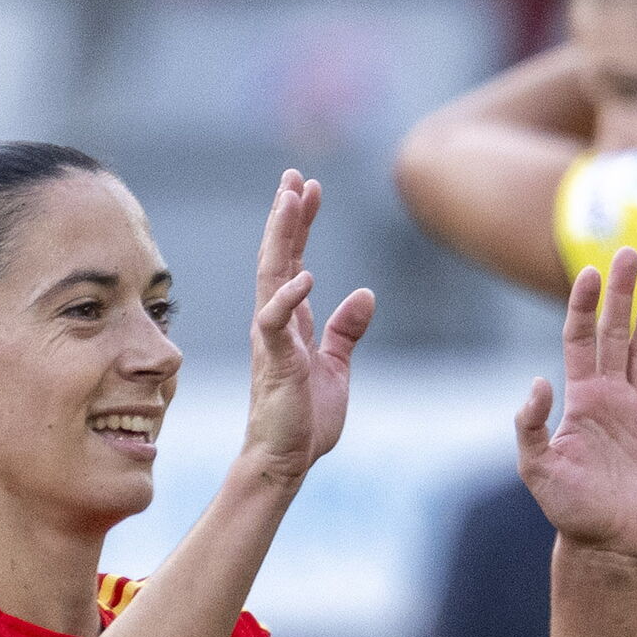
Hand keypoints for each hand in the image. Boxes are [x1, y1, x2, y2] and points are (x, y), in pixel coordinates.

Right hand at [243, 169, 376, 486]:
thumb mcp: (336, 366)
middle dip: (287, 216)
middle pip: (279, 257)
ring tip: (290, 200)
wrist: (287, 460)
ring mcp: (272, 341)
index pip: (293, 261)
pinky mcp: (275, 364)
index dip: (300, 224)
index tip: (308, 188)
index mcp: (290, 322)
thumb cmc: (305, 418)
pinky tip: (305, 276)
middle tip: (294, 176)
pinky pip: (276, 324)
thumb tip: (364, 294)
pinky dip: (289, 299)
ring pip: (273, 277)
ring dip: (281, 238)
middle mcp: (275, 323)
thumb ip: (346, 330)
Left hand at [516, 249, 636, 558]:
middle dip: (620, 295)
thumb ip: (532, 426)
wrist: (605, 544)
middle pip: (615, 334)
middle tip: (627, 253)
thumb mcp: (537, 469)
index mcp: (580, 399)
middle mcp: (610, 398)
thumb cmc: (567, 508)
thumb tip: (538, 381)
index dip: (583, 305)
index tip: (590, 272)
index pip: (579, 339)